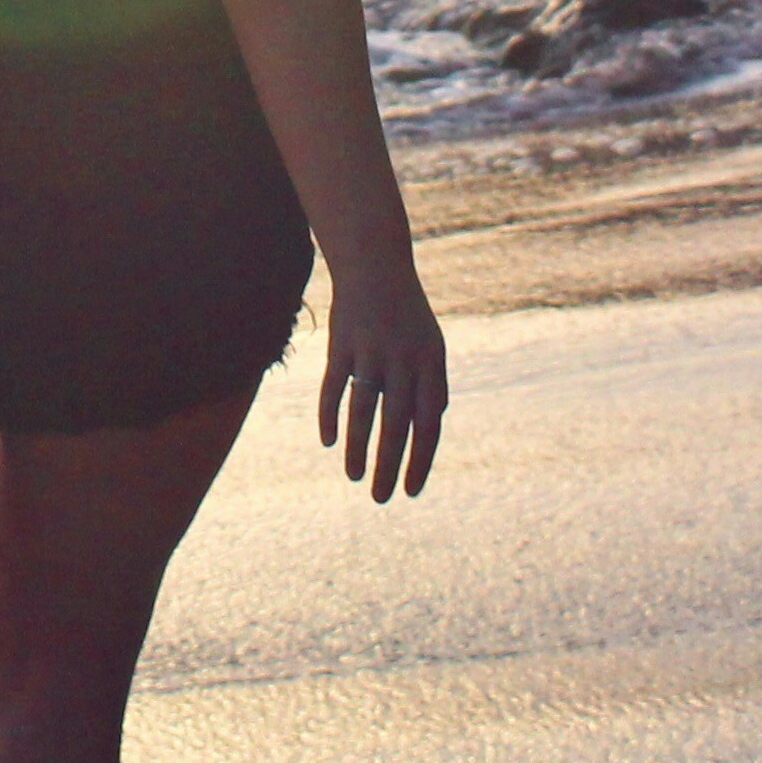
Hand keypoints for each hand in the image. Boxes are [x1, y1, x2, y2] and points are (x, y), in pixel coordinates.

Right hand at [314, 261, 445, 501]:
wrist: (376, 263)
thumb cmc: (407, 313)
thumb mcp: (431, 345)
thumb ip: (433, 384)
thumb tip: (433, 425)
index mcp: (432, 364)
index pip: (429, 424)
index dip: (421, 460)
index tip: (411, 491)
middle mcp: (404, 359)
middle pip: (397, 424)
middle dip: (389, 466)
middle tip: (381, 498)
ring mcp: (371, 350)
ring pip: (363, 411)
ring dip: (358, 448)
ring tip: (355, 477)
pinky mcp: (342, 343)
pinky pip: (335, 387)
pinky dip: (330, 416)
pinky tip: (327, 442)